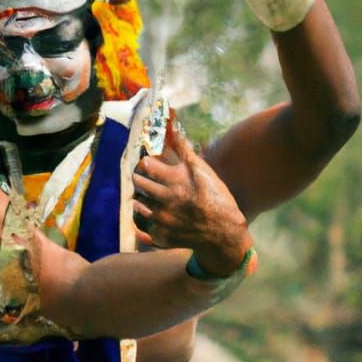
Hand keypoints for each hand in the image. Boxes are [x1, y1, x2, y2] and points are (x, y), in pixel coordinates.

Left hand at [132, 116, 250, 275]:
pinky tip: (158, 214)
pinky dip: (146, 217)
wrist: (224, 233)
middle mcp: (166, 199)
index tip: (149, 163)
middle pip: (138, 182)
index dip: (146, 162)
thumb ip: (184, 150)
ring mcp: (161, 218)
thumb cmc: (216, 198)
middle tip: (147, 178)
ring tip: (153, 197)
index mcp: (176, 181)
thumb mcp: (203, 171)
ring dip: (142, 198)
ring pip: (138, 203)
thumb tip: (172, 127)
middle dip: (141, 178)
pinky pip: (142, 224)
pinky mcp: (159, 234)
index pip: (146, 164)